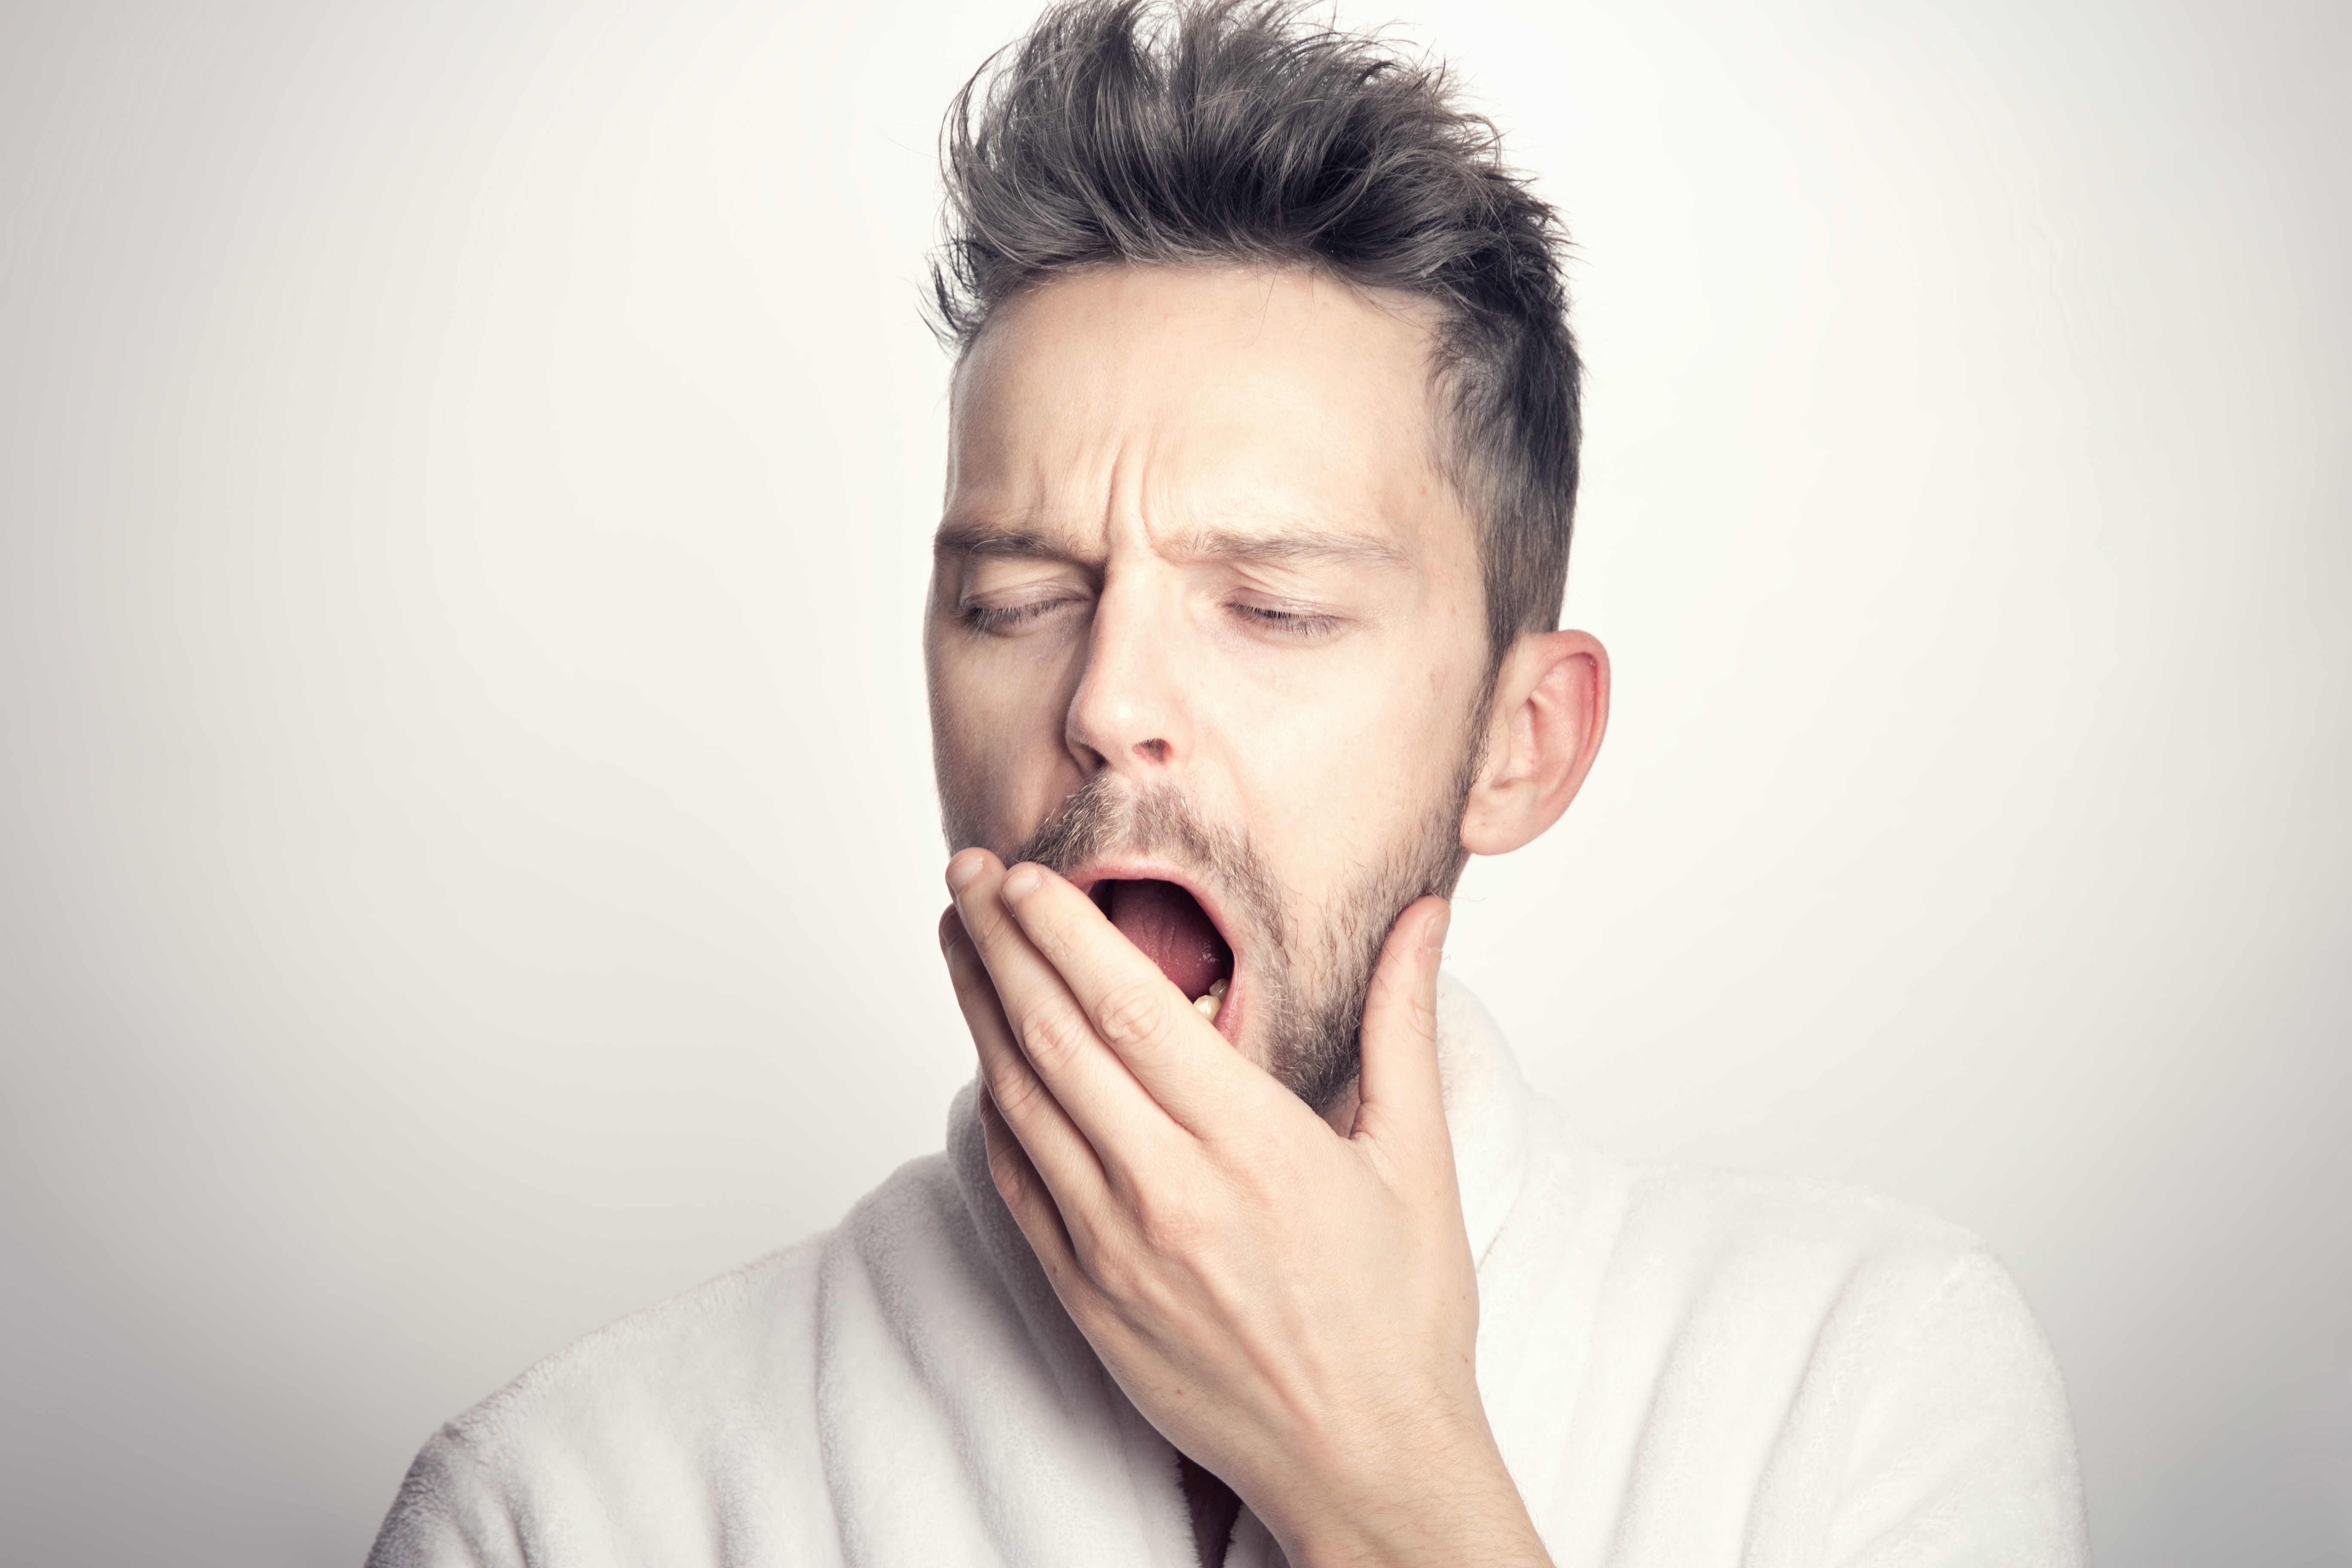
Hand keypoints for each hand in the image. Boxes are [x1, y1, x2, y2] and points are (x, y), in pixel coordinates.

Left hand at [940, 850, 1551, 1567]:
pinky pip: (1017, 1185)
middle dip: (1000, 944)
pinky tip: (985, 1061)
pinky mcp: (1086, 1300)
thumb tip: (1425, 918)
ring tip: (959, 941)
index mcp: (1251, 1146)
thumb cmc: (1400, 1319)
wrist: (1365, 1464)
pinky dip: (992, 1112)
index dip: (1062, 930)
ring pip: (1020, 1104)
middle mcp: (1169, 1193)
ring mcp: (1115, 1252)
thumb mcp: (1418, 1161)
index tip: (1024, 873)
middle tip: (967, 876)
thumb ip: (1403, 1025)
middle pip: (1053, 1038)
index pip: (1126, 1007)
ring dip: (980, 1012)